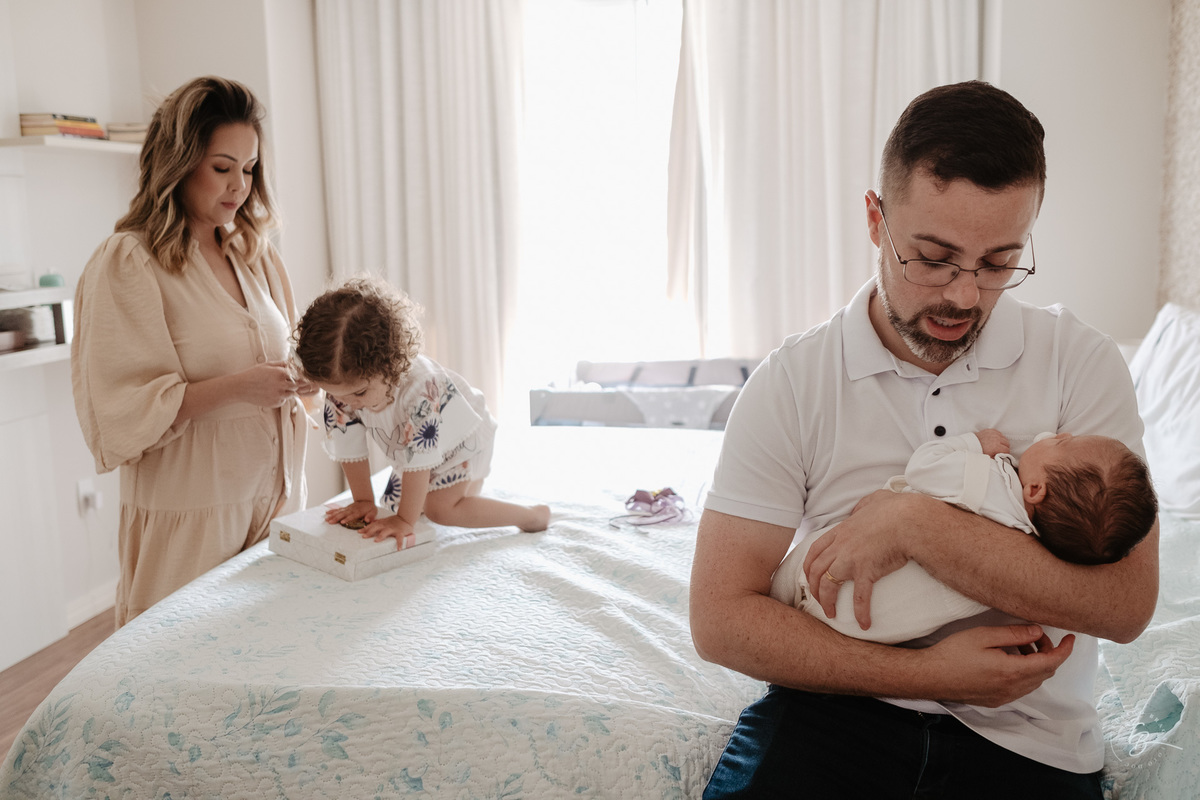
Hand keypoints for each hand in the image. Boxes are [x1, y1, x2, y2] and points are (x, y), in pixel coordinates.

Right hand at [238, 361, 302, 407]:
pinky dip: (280, 398)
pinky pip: (283, 401)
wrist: (241, 387)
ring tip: (275, 388)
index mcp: (281, 373)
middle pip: (296, 386)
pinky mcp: (275, 403)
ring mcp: (279, 395)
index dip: (294, 376)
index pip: (297, 375)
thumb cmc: (253, 374)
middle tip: (282, 383)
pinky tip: (270, 394)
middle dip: (292, 384)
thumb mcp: (267, 365)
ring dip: (287, 392)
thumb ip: (281, 364)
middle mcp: (282, 384)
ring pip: (291, 394)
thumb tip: (291, 363)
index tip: (289, 377)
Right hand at [325, 499, 377, 527]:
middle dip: (336, 518)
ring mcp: (347, 509)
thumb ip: (371, 516)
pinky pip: (338, 509)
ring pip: (339, 512)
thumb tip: (368, 520)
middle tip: (331, 522)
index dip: (347, 519)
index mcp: (358, 512)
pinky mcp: (345, 508)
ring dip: (333, 515)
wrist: (366, 500)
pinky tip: (327, 513)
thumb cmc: (370, 508)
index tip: (342, 522)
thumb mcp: (374, 511)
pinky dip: (332, 511)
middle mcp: (351, 510)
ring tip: (327, 519)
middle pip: (343, 514)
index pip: (352, 516)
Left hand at [359, 515, 416, 549]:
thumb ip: (377, 523)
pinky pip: (400, 538)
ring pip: (386, 531)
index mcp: (382, 523)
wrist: (406, 517)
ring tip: (376, 541)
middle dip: (370, 531)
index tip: (358, 532)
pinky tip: (398, 549)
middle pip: (376, 527)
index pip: (372, 525)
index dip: (365, 528)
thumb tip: (368, 526)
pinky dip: (399, 544)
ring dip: (381, 536)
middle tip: (364, 536)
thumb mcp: (385, 521)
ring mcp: (393, 528)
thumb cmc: (394, 521)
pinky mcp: (400, 532)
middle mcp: (386, 525)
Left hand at [803, 491, 918, 629]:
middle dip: (813, 587)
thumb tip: (861, 509)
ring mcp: (851, 559)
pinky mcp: (867, 570)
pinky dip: (859, 612)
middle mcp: (840, 546)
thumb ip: (863, 506)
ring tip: (831, 614)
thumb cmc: (896, 509)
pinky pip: (859, 596)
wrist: (909, 519)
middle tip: (818, 600)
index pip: (815, 550)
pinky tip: (864, 624)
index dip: (809, 566)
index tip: (810, 578)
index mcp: (841, 531)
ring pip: (828, 584)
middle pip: (816, 569)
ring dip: (826, 601)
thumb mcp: (873, 501)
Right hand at [920, 625, 1074, 706]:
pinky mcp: (996, 700)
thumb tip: (1037, 631)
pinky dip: (1025, 672)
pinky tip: (1009, 658)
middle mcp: (1013, 688)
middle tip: (1037, 635)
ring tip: (1019, 644)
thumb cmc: (953, 654)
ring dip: (1035, 662)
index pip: (1051, 662)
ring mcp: (1005, 697)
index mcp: (1012, 671)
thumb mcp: (983, 636)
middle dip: (1049, 653)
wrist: (931, 677)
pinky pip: (1021, 687)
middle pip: (1045, 672)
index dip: (1065, 650)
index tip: (1072, 638)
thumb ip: (1013, 634)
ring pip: (1034, 680)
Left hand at [975, 429, 1009, 457]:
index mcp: (996, 447)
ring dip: (1002, 442)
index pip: (1007, 450)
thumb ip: (997, 457)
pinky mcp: (991, 430)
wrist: (971, 444)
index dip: (1005, 453)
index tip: (1003, 454)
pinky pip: (999, 433)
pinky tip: (995, 440)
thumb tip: (1002, 458)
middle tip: (1001, 450)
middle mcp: (996, 439)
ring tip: (998, 445)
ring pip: (1004, 438)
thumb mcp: (989, 457)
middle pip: (1007, 443)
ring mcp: (994, 433)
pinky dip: (999, 436)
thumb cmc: (979, 451)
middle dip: (1005, 447)